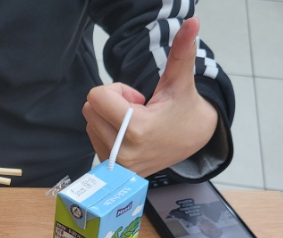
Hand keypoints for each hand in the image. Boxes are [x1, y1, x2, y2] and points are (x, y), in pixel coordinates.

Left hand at [83, 18, 217, 176]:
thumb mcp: (181, 81)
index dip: (117, 90)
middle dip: (110, 102)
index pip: (96, 96)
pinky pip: (92, 137)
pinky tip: (130, 135)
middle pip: (89, 108)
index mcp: (136, 130)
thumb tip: (192, 22)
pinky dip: (106, 131)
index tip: (138, 99)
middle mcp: (123, 152)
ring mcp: (116, 164)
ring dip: (108, 117)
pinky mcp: (112, 170)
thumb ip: (181, 52)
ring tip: (136, 123)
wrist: (192, 143)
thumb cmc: (183, 110)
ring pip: (89, 122)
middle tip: (137, 110)